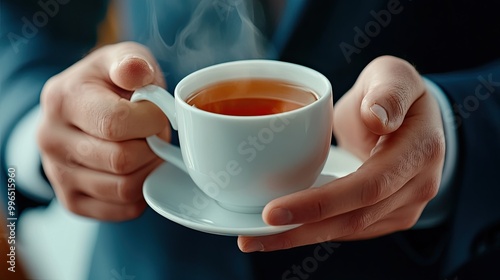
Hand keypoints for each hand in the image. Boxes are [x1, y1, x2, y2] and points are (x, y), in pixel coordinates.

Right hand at [37, 42, 168, 220]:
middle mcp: (52, 140)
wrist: (81, 112)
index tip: (159, 113)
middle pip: (121, 160)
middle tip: (156, 134)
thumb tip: (137, 72)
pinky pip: (123, 209)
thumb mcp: (120, 60)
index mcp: (63, 100)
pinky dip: (143, 193)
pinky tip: (140, 170)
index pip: (116, 123)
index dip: (151, 121)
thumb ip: (132, 62)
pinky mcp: (72, 200)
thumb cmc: (109, 84)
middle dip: (153, 147)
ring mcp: (58, 174)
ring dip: (150, 170)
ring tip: (149, 150)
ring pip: (124, 189)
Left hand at [238, 55, 444, 251]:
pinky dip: (313, 231)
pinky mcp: (388, 214)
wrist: (411, 116)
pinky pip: (348, 228)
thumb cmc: (394, 91)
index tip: (274, 211)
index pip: (367, 186)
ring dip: (300, 237)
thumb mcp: (394, 75)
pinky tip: (281, 232)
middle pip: (353, 219)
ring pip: (348, 230)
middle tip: (252, 236)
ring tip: (255, 240)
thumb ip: (388, 92)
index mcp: (419, 151)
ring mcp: (404, 206)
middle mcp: (417, 187)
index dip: (320, 204)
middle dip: (300, 230)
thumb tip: (378, 117)